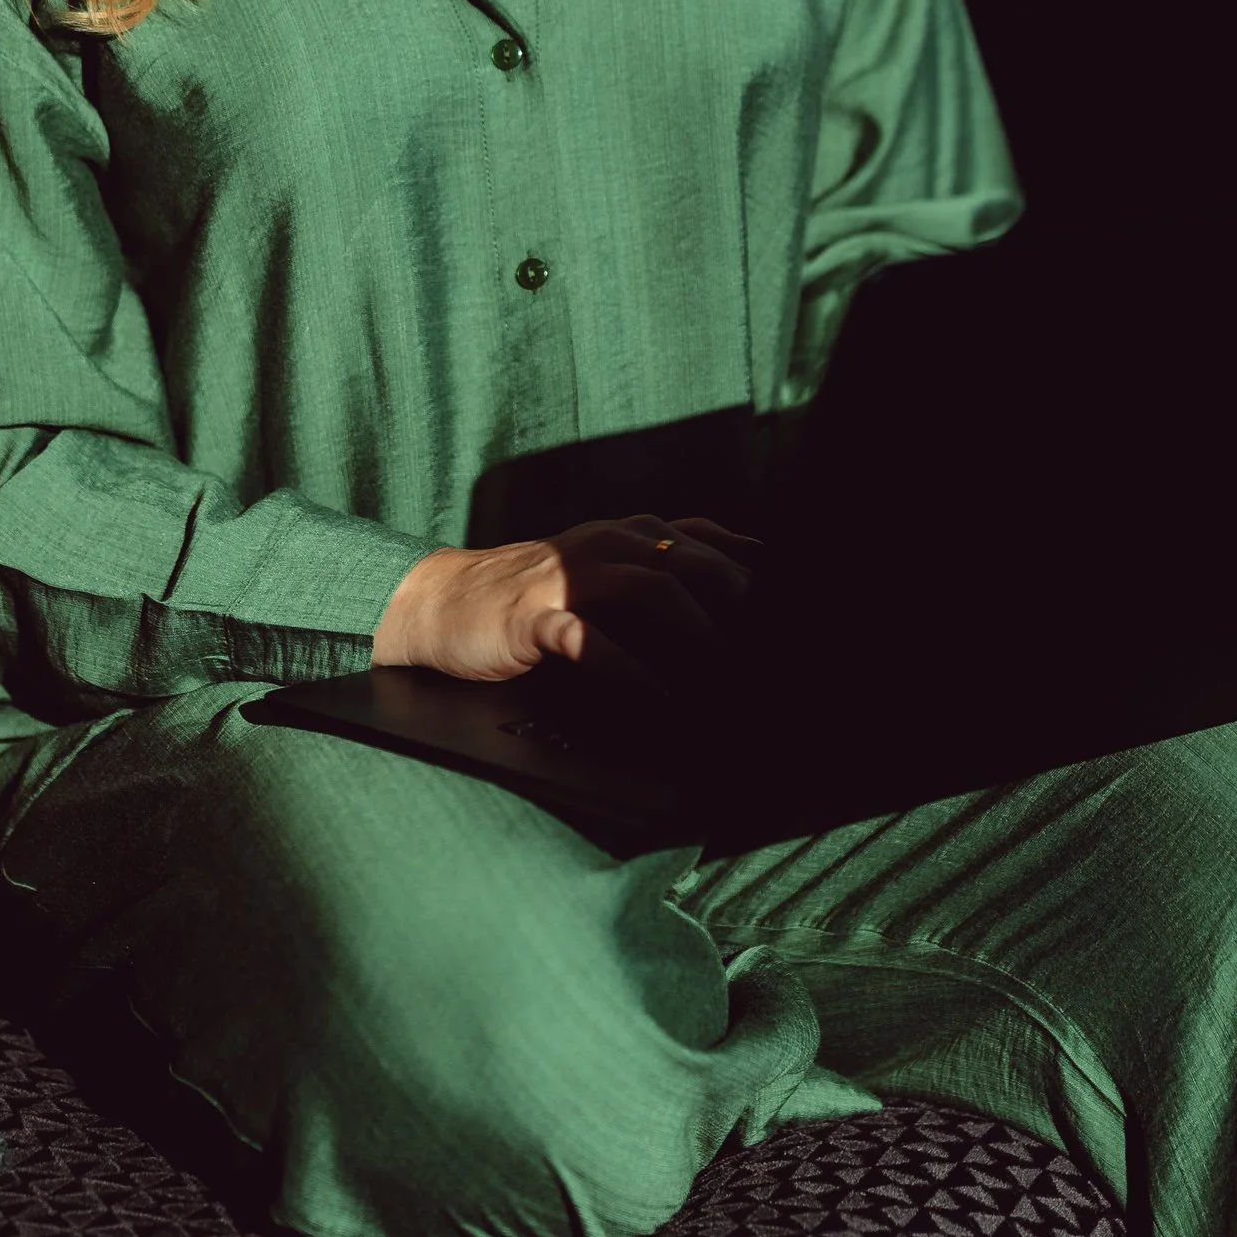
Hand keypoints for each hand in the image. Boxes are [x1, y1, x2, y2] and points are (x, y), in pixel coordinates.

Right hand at [371, 514, 760, 690]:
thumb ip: (657, 576)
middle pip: (692, 561)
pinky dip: (634, 674)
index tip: (793, 608)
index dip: (754, 569)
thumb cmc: (533, 596)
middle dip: (740, 603)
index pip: (707, 537)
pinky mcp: (536, 617)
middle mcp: (604, 543)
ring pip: (653, 589)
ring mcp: (569, 577)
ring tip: (729, 677)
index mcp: (626, 533)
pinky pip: (593, 642)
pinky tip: (661, 704)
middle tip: (772, 651)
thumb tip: (736, 609)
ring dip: (699, 634)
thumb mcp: (599, 571)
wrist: (442, 602)